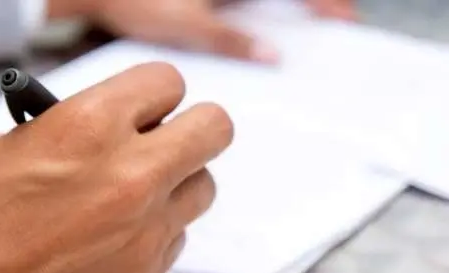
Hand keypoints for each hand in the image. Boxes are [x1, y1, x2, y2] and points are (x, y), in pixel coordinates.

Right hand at [0, 63, 232, 272]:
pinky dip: (158, 228)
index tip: (147, 104)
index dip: (155, 92)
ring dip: (178, 182)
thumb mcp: (4, 150)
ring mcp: (146, 230)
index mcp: (88, 127)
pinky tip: (119, 237)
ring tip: (137, 193)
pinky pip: (177, 236)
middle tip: (165, 140)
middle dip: (193, 129)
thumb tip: (105, 129)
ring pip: (202, 187)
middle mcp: (132, 175)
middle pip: (213, 129)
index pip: (165, 82)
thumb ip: (68, 130)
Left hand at [84, 0, 354, 62]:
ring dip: (286, 3)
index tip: (345, 19)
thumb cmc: (138, 2)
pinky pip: (241, 2)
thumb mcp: (190, 27)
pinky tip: (261, 20)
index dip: (323, 2)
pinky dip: (258, 9)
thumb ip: (232, 40)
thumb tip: (271, 56)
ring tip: (306, 19)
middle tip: (334, 18)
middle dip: (311, 0)